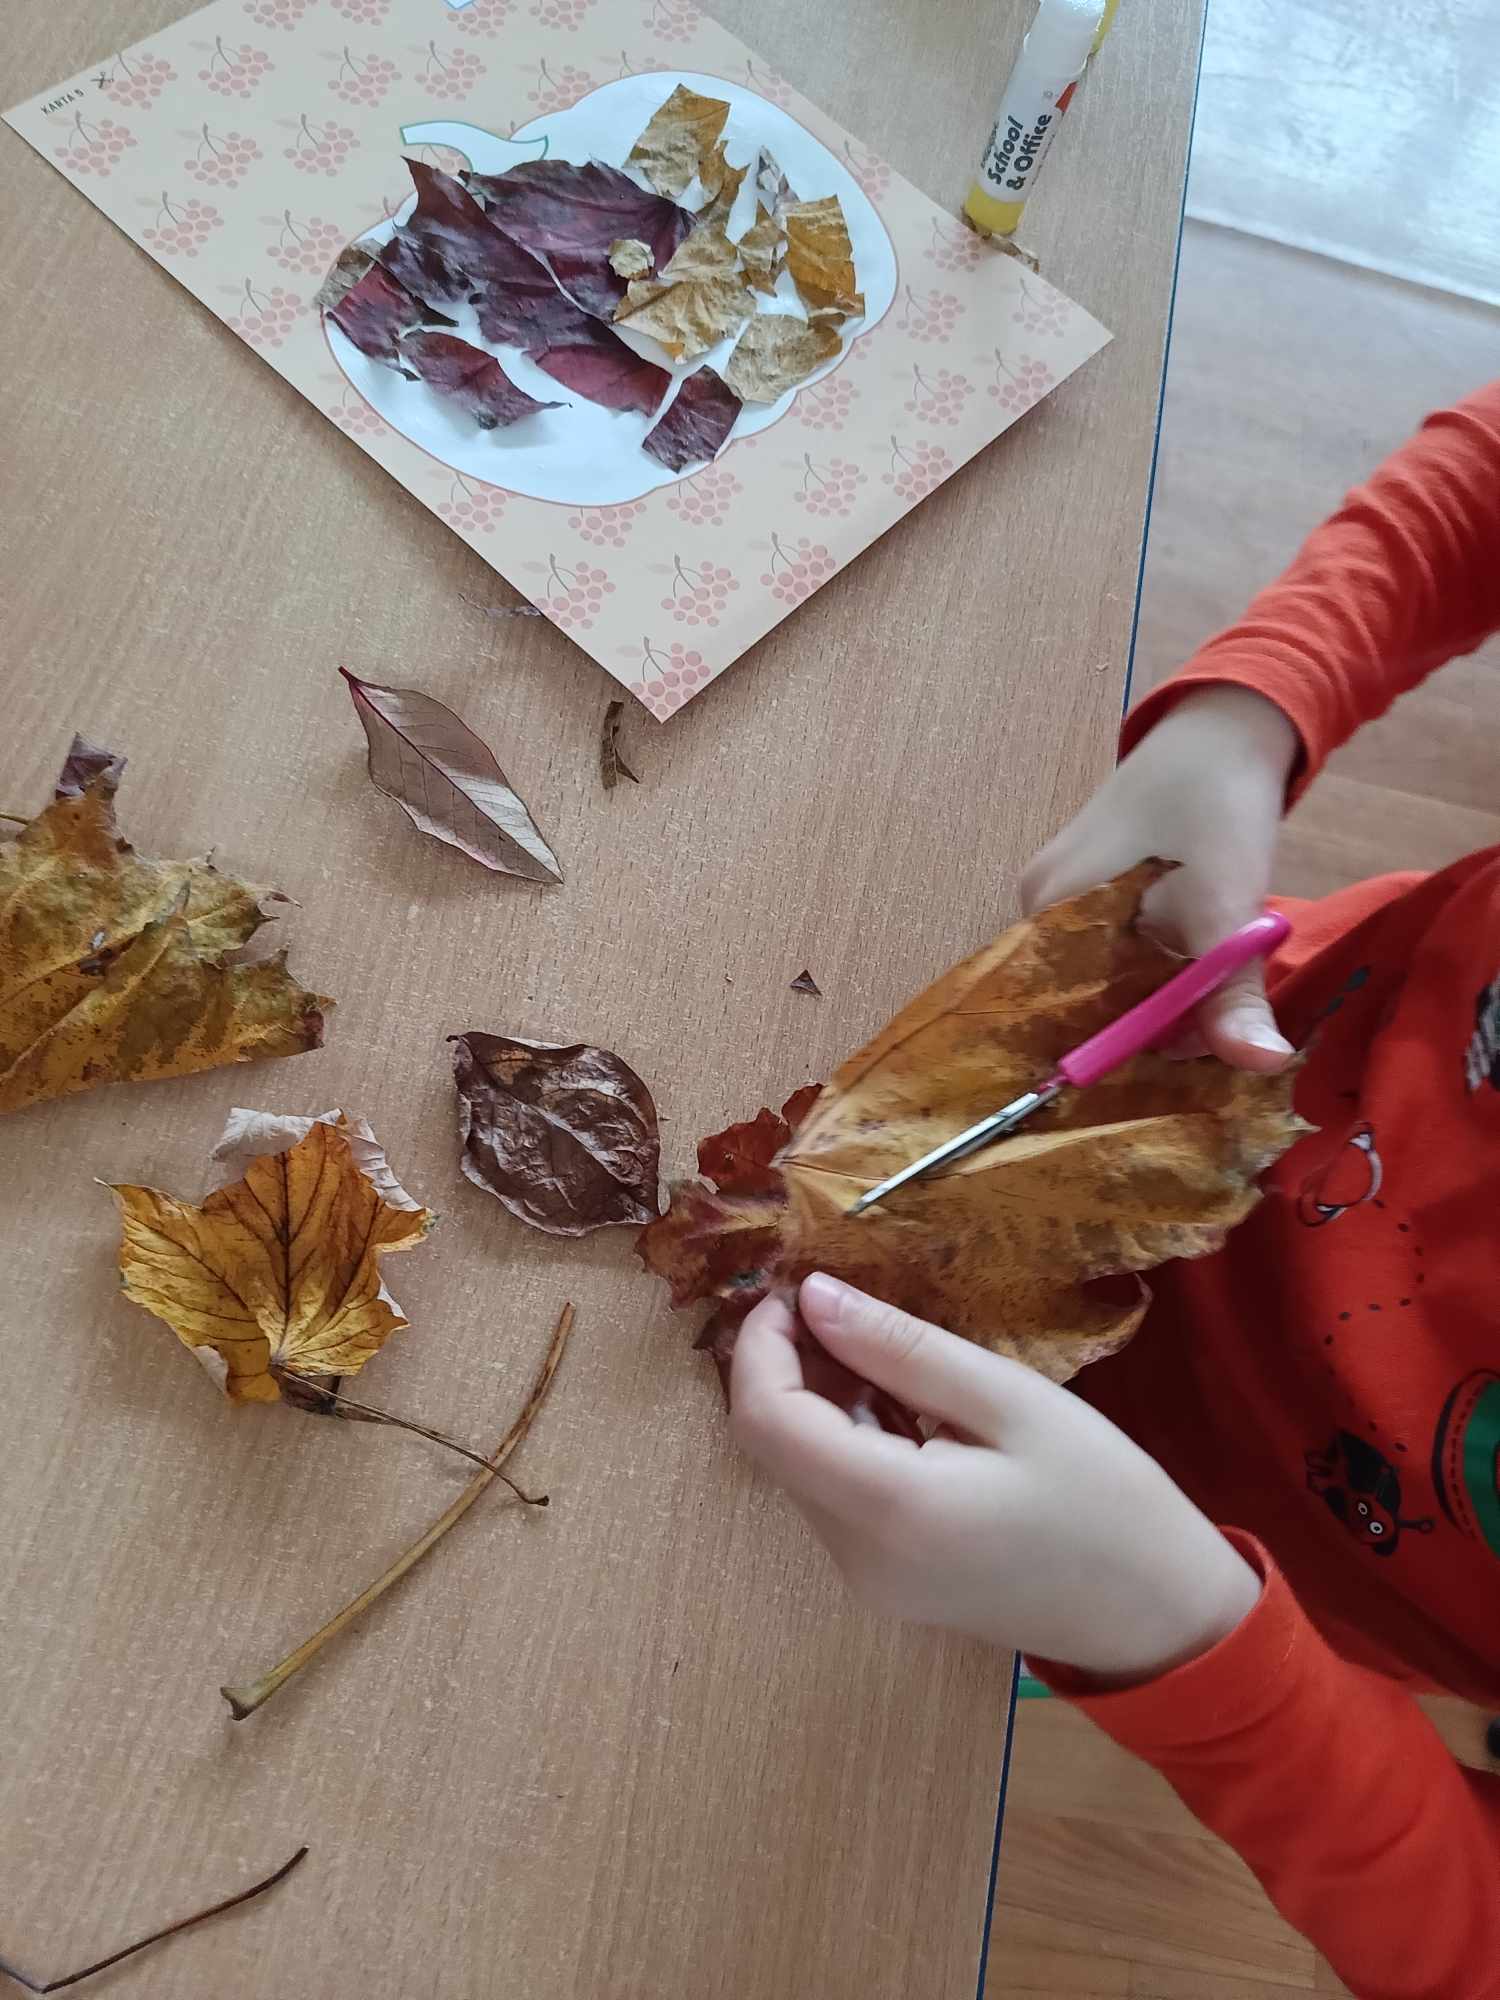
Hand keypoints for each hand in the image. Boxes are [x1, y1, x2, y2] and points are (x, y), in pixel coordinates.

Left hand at [731, 1275, 1259, 1681]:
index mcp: (887, 1510)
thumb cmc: (1105, 1497)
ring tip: (886, 1347)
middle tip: (845, 1301)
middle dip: (787, 1364)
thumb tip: (813, 1296)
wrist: (1158, 1616)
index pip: (765, 1420)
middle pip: (774, 1446)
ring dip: (817, 1399)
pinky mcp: (886, 1581)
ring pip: (799, 1468)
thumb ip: (902, 1348)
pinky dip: (846, 1437)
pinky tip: (904, 1402)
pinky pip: (836, 1495)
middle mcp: (856, 1558)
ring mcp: (867, 1580)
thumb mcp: (1011, 1399)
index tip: (799, 1285)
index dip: (762, 1344)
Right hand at [1020, 686, 1299, 1069]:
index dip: (1123, 1053)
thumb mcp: (1228, 904)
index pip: (1066, 1016)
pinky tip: (1200, 986)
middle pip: (1085, 1006)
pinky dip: (1160, 981)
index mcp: (1051, 913)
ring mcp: (1066, 904)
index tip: (1186, 1073)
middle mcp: (1042, 914)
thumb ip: (1232, 991)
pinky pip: (1119, 963)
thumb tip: (1260, 1066)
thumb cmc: (1214, 803)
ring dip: (1161, 1007)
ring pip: (1108, 987)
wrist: (1225, 728)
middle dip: (1149, 1033)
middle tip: (1219, 1044)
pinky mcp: (1098, 898)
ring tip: (1218, 1013)